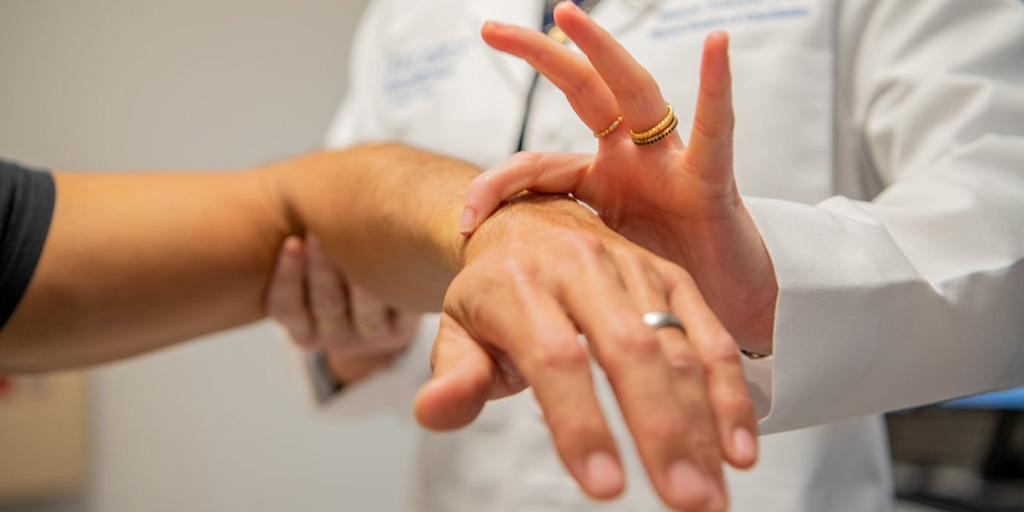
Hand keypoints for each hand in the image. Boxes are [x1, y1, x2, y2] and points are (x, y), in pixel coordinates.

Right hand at [266, 235, 418, 381]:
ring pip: (363, 313)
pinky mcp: (401, 332)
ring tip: (359, 240)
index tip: (292, 241)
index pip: (286, 308)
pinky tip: (392, 255)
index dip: (288, 276)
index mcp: (303, 330)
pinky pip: (397, 311)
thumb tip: (289, 202)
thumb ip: (299, 248)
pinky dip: (392, 285)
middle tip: (322, 231)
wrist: (384, 299)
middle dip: (322, 267)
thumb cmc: (333, 267)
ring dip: (360, 276)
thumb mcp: (310, 266)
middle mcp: (333, 339)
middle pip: (326, 305)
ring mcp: (369, 339)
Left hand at [416, 196, 756, 510]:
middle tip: (684, 500)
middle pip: (628, 349)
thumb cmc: (494, 292)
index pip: (555, 358)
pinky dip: (729, 392)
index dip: (582, 423)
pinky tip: (739, 448)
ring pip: (676, 346)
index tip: (605, 486)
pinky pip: (709, 333)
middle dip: (662, 430)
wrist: (526, 226)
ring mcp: (632, 269)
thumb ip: (455, 374)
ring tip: (711, 494)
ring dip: (703, 425)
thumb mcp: (459, 329)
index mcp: (519, 284)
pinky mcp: (670, 277)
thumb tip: (435, 411)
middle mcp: (580, 268)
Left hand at [462, 3, 776, 353]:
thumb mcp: (597, 272)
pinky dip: (716, 88)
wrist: (722, 315)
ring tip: (567, 16)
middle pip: (583, 94)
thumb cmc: (662, 289)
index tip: (464, 221)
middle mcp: (631, 160)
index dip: (497, 185)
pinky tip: (715, 45)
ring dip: (602, 52)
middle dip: (539, 58)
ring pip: (634, 94)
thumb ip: (559, 260)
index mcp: (599, 181)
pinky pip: (713, 131)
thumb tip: (493, 287)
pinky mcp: (709, 184)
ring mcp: (669, 165)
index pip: (538, 164)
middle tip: (491, 29)